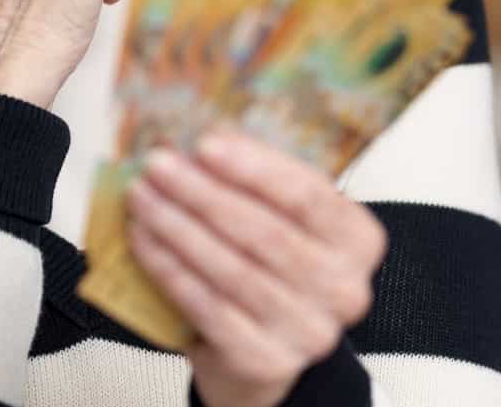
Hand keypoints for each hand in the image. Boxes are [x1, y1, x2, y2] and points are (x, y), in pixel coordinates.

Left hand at [123, 128, 386, 406]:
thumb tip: (206, 139)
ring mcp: (308, 331)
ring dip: (177, 227)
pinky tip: (144, 241)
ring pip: (231, 269)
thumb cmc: (272, 267)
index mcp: (358, 241)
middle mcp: (344, 289)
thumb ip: (255, 180)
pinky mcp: (267, 361)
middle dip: (202, 193)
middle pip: (264, 231)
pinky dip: (169, 269)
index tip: (204, 144)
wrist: (266, 349)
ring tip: (142, 198)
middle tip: (157, 166)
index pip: (308, 196)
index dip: (254, 168)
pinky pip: (208, 306)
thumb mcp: (280, 217)